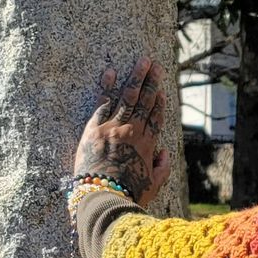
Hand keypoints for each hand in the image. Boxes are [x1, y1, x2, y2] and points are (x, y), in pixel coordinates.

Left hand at [72, 56, 168, 209]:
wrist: (103, 196)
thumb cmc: (128, 194)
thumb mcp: (153, 185)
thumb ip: (162, 168)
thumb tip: (163, 152)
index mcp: (147, 145)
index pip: (155, 118)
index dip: (158, 104)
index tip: (161, 91)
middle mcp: (132, 131)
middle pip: (144, 102)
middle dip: (150, 82)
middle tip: (155, 66)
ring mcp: (113, 127)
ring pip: (127, 97)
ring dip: (135, 77)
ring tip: (142, 62)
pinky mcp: (94, 128)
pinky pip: (102, 103)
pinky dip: (107, 87)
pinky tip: (112, 72)